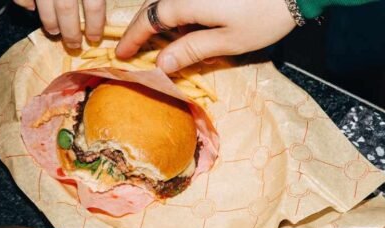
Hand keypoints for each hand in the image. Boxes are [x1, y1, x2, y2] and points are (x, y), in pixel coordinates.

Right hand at [13, 0, 105, 48]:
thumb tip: (110, 11)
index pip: (94, 5)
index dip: (95, 25)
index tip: (95, 38)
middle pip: (67, 9)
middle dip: (71, 31)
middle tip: (74, 45)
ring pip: (45, 4)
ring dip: (50, 22)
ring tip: (54, 31)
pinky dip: (25, 3)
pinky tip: (32, 8)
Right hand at [114, 0, 294, 73]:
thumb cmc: (263, 18)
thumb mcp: (228, 41)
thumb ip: (192, 50)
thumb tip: (161, 64)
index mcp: (186, 2)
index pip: (149, 19)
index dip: (133, 38)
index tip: (121, 55)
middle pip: (154, 7)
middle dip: (142, 29)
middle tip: (133, 50)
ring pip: (168, 2)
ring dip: (159, 22)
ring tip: (157, 45)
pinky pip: (184, 1)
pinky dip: (178, 15)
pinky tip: (184, 31)